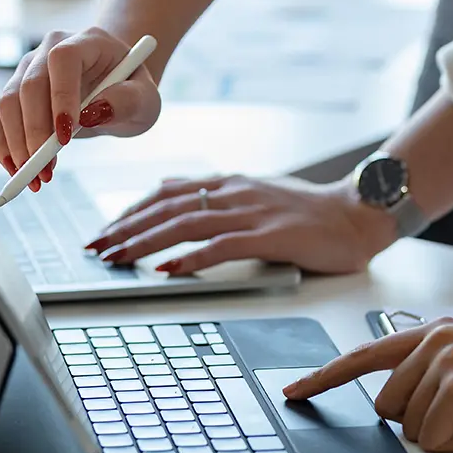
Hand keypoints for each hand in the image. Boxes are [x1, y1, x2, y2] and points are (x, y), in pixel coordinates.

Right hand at [0, 28, 160, 190]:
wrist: (116, 88)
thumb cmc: (132, 91)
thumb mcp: (146, 99)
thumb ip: (127, 101)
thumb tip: (90, 113)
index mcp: (88, 41)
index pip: (63, 59)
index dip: (61, 96)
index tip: (66, 137)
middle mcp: (50, 49)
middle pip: (29, 85)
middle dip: (35, 133)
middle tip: (46, 171)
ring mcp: (28, 69)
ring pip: (7, 103)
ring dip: (17, 145)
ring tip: (38, 178)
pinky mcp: (15, 93)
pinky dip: (2, 146)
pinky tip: (18, 171)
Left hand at [85, 175, 396, 274]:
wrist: (357, 214)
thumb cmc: (309, 213)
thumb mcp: (255, 195)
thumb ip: (216, 196)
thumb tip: (173, 193)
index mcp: (229, 183)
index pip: (167, 193)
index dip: (131, 211)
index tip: (104, 229)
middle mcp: (234, 192)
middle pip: (167, 207)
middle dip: (126, 227)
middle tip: (95, 247)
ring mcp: (252, 212)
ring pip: (186, 223)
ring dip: (145, 242)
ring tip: (117, 257)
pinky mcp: (271, 236)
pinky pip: (222, 246)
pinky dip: (190, 258)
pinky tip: (168, 269)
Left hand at [284, 319, 452, 451]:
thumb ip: (431, 377)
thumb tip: (395, 408)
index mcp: (436, 330)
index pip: (365, 355)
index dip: (325, 377)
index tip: (295, 391)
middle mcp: (435, 337)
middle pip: (386, 404)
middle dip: (423, 421)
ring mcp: (444, 359)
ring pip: (409, 425)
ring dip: (447, 433)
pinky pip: (432, 438)